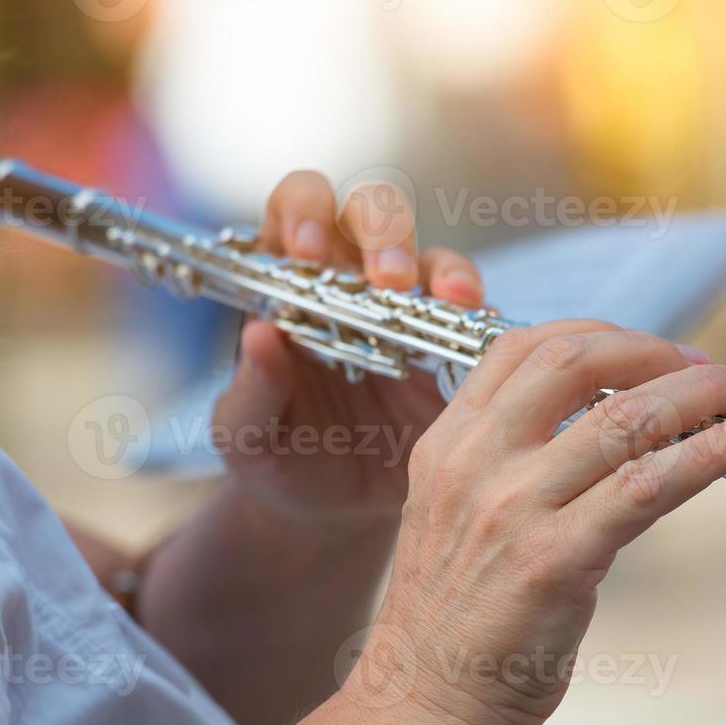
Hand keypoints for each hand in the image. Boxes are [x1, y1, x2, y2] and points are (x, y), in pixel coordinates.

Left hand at [211, 172, 485, 522]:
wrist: (331, 514)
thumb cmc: (277, 460)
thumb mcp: (246, 437)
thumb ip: (250, 391)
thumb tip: (258, 336)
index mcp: (290, 285)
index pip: (295, 210)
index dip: (302, 212)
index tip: (304, 252)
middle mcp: (351, 284)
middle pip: (373, 215)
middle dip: (384, 232)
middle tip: (387, 280)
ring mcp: (407, 316)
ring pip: (431, 258)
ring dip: (442, 270)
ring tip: (448, 301)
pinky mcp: (451, 353)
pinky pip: (473, 319)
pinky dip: (479, 318)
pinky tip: (478, 332)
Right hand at [347, 322, 725, 724]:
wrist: (420, 703)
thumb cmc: (450, 621)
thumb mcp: (454, 515)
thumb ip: (507, 464)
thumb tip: (603, 429)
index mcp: (446, 445)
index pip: (522, 346)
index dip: (602, 335)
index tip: (655, 353)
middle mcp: (474, 463)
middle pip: (577, 360)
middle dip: (659, 352)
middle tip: (713, 371)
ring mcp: (512, 508)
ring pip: (625, 417)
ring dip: (702, 394)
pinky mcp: (554, 560)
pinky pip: (645, 486)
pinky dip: (706, 454)